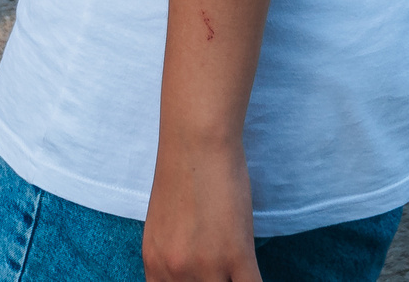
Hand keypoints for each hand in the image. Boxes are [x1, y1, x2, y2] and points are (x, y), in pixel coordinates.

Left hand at [143, 135, 262, 281]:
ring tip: (241, 272)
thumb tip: (187, 276)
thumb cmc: (182, 174)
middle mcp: (175, 270)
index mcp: (154, 264)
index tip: (206, 279)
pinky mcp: (236, 254)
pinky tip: (255, 274)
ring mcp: (205, 265)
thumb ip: (172, 258)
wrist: (196, 140)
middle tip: (224, 273)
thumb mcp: (163, 225)